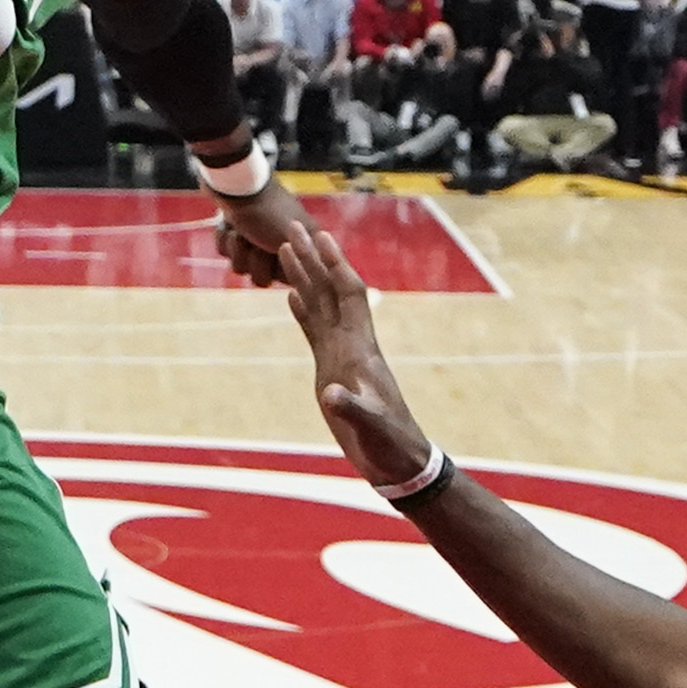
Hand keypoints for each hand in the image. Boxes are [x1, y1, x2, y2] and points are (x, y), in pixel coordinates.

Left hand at [213, 167, 317, 288]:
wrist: (236, 184)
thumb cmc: (268, 210)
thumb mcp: (291, 237)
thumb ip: (306, 259)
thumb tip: (323, 272)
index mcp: (300, 246)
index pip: (290, 279)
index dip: (277, 270)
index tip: (273, 252)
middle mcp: (281, 246)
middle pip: (263, 278)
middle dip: (254, 260)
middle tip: (255, 240)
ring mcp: (256, 240)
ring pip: (242, 268)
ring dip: (238, 249)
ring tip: (240, 231)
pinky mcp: (235, 233)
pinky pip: (226, 253)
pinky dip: (225, 239)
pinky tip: (230, 225)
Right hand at [275, 228, 432, 486]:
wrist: (398, 461)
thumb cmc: (389, 444)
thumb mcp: (372, 428)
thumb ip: (353, 410)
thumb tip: (333, 395)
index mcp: (361, 350)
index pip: (349, 295)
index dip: (336, 266)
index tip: (320, 236)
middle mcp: (351, 344)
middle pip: (331, 290)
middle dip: (314, 257)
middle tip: (293, 226)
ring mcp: (341, 356)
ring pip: (321, 305)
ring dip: (306, 276)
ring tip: (288, 249)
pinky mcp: (332, 370)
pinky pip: (314, 331)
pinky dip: (303, 311)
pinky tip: (292, 297)